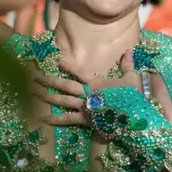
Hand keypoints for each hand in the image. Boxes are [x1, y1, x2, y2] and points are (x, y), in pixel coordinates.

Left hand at [33, 49, 150, 126]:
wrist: (137, 118)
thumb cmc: (135, 98)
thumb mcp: (132, 78)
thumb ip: (127, 64)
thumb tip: (128, 50)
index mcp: (98, 82)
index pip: (79, 72)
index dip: (67, 65)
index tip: (56, 60)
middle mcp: (88, 94)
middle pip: (65, 86)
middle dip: (49, 81)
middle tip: (34, 77)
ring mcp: (85, 108)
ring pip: (63, 101)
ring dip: (48, 97)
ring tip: (34, 93)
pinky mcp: (86, 121)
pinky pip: (68, 120)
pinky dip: (55, 120)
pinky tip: (43, 119)